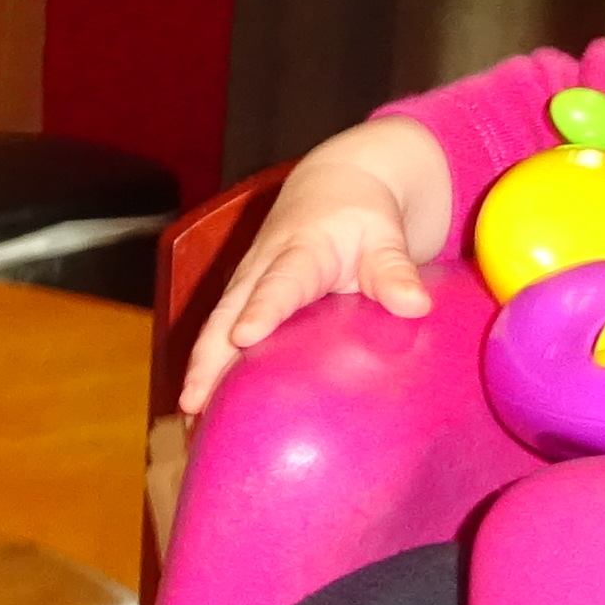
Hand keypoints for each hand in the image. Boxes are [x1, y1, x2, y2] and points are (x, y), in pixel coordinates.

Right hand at [178, 122, 455, 413]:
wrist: (332, 184)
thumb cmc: (360, 216)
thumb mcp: (384, 236)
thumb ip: (396, 270)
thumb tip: (415, 306)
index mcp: (299, 252)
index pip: (278, 284)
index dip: (261, 310)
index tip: (245, 337)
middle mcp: (260, 270)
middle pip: (225, 315)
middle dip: (207, 358)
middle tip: (192, 402)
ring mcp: (245, 287)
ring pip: (215, 331)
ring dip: (200, 373)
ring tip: (189, 420)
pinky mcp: (242, 301)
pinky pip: (219, 337)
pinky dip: (208, 371)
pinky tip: (204, 412)